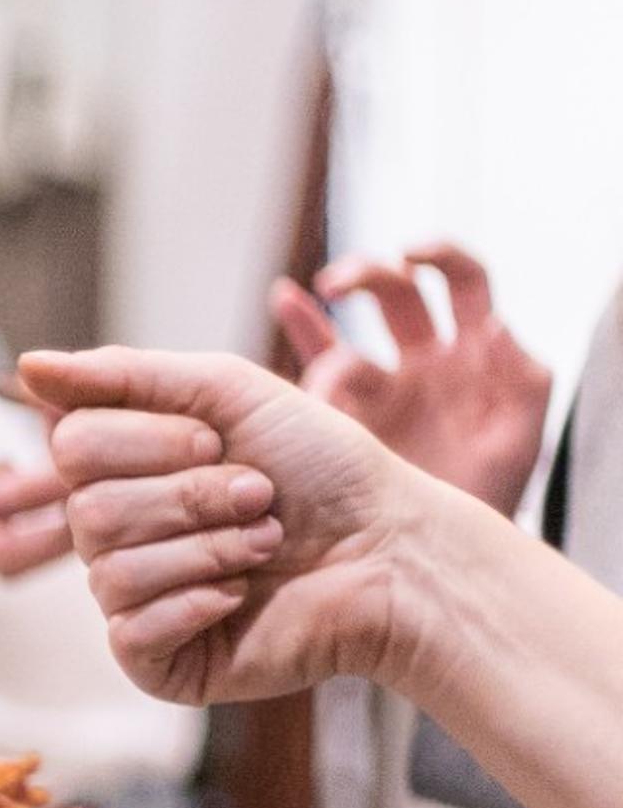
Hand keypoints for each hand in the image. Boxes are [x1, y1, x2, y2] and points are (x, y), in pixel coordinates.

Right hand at [17, 346, 427, 704]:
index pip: (71, 446)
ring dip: (207, 547)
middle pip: (87, 509)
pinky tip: (243, 597)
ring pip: (109, 570)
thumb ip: (123, 375)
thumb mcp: (226, 391)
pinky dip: (195, 603)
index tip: (218, 441)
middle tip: (259, 496)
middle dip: (188, 496)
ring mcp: (136, 603)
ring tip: (265, 544)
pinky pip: (129, 632)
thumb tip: (23, 365)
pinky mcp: (160, 663)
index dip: (148, 440)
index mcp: (127, 470)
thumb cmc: (323, 467)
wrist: (393, 548)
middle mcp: (121, 537)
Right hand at [271, 243, 550, 513]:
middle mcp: (423, 360)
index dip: (437, 256)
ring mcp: (382, 388)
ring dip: (321, 309)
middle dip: (367, 277)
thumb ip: (524, 378)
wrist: (447, 554)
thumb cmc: (491, 495)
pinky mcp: (344, 418)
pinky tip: (283, 305)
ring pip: (348, 330)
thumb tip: (497, 326)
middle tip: (340, 285)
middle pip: (395, 293)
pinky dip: (298, 336)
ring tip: (296, 300)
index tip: (410, 253)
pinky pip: (315, 371)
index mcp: (473, 352)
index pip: (462, 280)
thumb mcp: (520, 438)